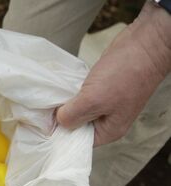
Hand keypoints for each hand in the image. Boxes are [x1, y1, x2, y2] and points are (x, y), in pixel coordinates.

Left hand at [56, 2, 170, 145]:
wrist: (145, 43)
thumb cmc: (125, 74)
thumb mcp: (94, 100)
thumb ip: (73, 115)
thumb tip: (57, 122)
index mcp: (108, 131)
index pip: (77, 142)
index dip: (60, 135)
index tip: (42, 127)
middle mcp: (106, 120)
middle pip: (76, 126)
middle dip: (60, 119)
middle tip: (41, 112)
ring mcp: (104, 103)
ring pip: (76, 110)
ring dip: (64, 105)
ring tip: (47, 101)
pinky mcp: (100, 88)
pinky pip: (80, 96)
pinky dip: (70, 93)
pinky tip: (58, 89)